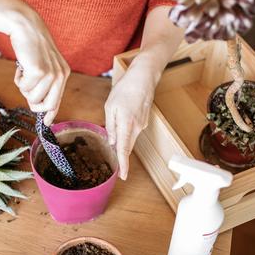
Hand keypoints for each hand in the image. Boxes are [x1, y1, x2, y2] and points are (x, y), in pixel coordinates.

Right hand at [9, 12, 69, 124]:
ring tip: (24, 71)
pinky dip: (18, 80)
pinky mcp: (39, 72)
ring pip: (33, 98)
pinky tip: (20, 67)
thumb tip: (38, 106)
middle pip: (47, 105)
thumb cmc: (31, 46)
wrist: (26, 27)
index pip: (58, 100)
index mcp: (63, 74)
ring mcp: (50, 74)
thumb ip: (45, 83)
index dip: (52, 113)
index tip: (46, 122)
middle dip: (33, 103)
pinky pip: (24, 88)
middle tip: (26, 88)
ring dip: (23, 88)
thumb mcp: (44, 65)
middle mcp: (60, 75)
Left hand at [105, 56, 162, 179]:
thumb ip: (111, 126)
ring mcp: (142, 124)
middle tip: (116, 164)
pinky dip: (126, 130)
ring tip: (115, 122)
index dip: (123, 164)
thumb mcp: (110, 107)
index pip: (124, 149)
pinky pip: (133, 130)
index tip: (123, 176)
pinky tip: (122, 117)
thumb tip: (113, 142)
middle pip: (128, 146)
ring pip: (130, 138)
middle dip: (121, 155)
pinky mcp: (144, 120)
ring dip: (122, 138)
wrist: (143, 77)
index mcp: (126, 124)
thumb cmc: (125, 89)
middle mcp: (137, 127)